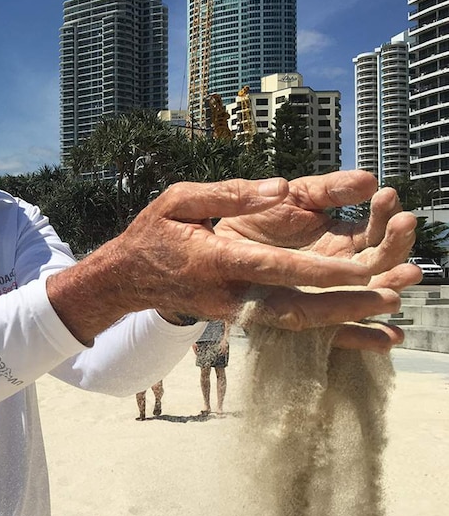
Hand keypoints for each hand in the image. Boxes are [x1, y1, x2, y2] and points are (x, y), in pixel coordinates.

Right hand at [47, 173, 418, 350]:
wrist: (124, 280)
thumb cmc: (151, 234)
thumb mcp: (179, 199)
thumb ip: (231, 193)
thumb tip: (283, 188)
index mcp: (216, 261)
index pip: (280, 269)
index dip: (325, 272)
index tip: (366, 268)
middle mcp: (229, 295)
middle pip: (297, 310)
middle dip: (346, 306)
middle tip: (391, 297)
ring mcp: (233, 312)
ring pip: (295, 324)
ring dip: (341, 322)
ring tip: (385, 317)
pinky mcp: (237, 317)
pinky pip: (284, 324)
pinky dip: (321, 327)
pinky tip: (352, 326)